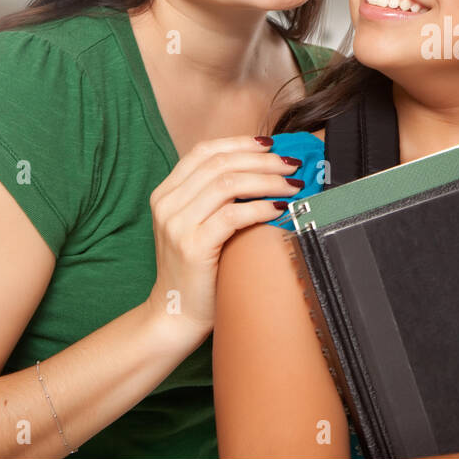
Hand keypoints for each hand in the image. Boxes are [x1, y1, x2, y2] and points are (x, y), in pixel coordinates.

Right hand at [143, 135, 302, 339]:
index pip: (203, 151)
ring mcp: (177, 224)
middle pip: (221, 164)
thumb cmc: (196, 270)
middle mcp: (167, 204)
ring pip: (229, 184)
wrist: (174, 315)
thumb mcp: (197, 225)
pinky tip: (280, 208)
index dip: (240, 143)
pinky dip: (261, 207)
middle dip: (262, 161)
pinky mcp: (193, 246)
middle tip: (292, 165)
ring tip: (293, 186)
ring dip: (267, 180)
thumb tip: (262, 170)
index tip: (270, 144)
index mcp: (166, 193)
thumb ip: (215, 198)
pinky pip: (233, 215)